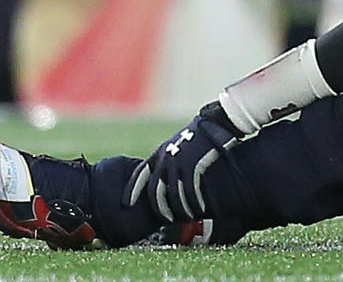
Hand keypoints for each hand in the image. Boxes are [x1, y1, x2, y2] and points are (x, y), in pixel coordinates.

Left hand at [122, 102, 240, 222]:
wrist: (216, 122)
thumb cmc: (200, 134)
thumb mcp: (179, 144)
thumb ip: (171, 159)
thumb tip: (168, 179)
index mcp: (160, 153)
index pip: (140, 174)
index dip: (132, 190)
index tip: (126, 204)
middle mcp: (165, 158)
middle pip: (155, 191)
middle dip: (159, 208)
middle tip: (166, 220)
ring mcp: (178, 162)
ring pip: (173, 195)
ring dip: (179, 210)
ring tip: (187, 217)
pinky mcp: (193, 165)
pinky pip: (190, 191)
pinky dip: (194, 203)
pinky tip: (199, 210)